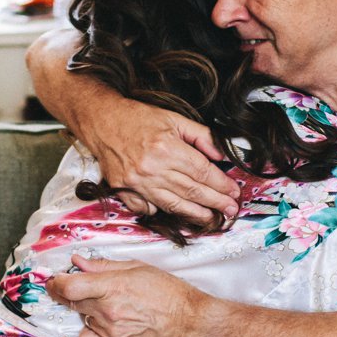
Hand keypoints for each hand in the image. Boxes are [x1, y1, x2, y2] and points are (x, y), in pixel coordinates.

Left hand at [47, 256, 209, 336]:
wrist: (188, 321)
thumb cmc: (168, 292)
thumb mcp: (137, 268)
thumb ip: (103, 266)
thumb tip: (77, 262)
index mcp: (113, 287)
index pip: (69, 287)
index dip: (56, 282)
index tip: (55, 279)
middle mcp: (108, 311)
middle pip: (72, 302)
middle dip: (68, 293)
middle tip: (76, 288)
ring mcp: (110, 331)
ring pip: (81, 318)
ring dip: (85, 310)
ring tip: (106, 304)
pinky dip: (88, 332)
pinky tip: (99, 324)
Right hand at [80, 100, 239, 224]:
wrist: (102, 121)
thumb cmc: (138, 118)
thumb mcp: (174, 118)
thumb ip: (201, 136)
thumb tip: (220, 155)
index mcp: (166, 147)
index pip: (202, 171)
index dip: (221, 184)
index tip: (234, 192)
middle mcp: (152, 168)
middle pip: (192, 191)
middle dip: (216, 202)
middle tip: (231, 209)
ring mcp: (136, 182)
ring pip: (173, 204)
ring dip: (196, 214)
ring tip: (212, 218)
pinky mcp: (124, 190)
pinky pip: (148, 208)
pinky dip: (163, 212)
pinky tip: (178, 212)